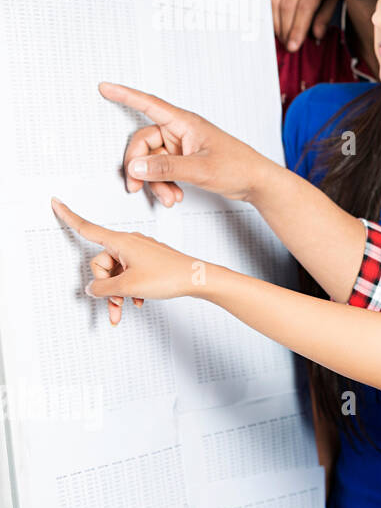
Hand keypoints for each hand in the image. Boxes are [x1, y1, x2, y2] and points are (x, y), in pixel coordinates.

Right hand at [50, 198, 207, 321]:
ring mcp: (140, 251)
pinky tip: (138, 300)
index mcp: (121, 241)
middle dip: (105, 285)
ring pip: (116, 272)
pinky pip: (130, 274)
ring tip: (128, 304)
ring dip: (118, 291)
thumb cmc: (170, 276)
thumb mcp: (128, 286)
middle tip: (116, 302)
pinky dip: (130, 288)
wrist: (197, 279)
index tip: (56, 202)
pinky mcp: (149, 260)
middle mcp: (129, 242)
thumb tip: (92, 288)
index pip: (88, 228)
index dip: (69, 216)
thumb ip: (103, 288)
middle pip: (101, 263)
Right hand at [100, 82, 272, 206]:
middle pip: (143, 143)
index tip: (105, 87)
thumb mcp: (200, 169)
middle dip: (140, 167)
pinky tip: (174, 196)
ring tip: (169, 198)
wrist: (257, 182)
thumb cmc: (239, 167)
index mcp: (185, 123)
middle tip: (136, 186)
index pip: (149, 105)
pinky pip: (162, 170)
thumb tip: (136, 166)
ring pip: (152, 161)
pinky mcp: (185, 160)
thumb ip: (166, 167)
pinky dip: (164, 184)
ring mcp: (182, 147)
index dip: (125, 95)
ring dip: (155, 181)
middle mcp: (181, 132)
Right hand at [269, 0, 336, 50]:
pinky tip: (271, 21)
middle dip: (285, 29)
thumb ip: (326, 14)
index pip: (305, 7)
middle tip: (286, 45)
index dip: (298, 29)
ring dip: (275, 22)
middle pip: (287, 5)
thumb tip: (316, 35)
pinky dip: (267, 8)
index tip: (293, 46)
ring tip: (280, 36)